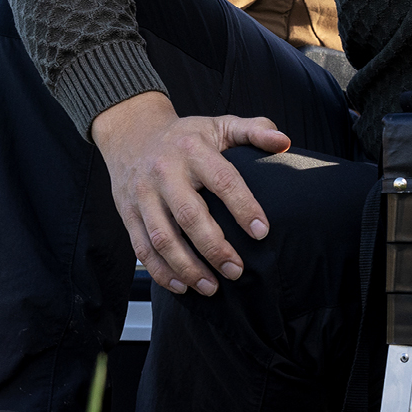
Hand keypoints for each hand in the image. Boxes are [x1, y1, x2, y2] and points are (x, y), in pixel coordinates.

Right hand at [91, 91, 289, 295]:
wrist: (131, 132)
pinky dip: (160, 271)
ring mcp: (143, 194)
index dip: (243, 207)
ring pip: (162, 237)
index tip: (262, 232)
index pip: (222, 180)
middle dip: (215, 248)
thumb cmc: (184, 135)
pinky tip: (181, 285)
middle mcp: (164, 172)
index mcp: (192, 150)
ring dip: (187, 267)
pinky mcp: (127, 212)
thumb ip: (254, 130)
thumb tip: (284, 142)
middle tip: (237, 271)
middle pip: (189, 216)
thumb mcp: (219, 124)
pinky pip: (142, 246)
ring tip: (212, 287)